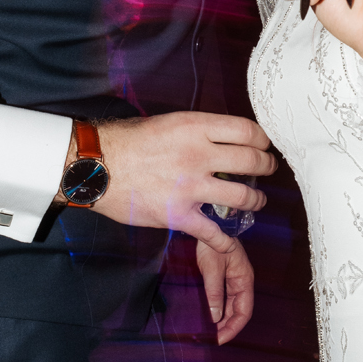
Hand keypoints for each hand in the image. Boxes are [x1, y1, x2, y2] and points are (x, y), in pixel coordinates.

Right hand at [97, 112, 273, 342]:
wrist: (95, 167)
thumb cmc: (125, 141)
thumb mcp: (167, 122)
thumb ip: (197, 130)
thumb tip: (223, 138)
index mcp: (195, 127)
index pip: (247, 130)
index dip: (263, 139)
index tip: (264, 144)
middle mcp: (198, 155)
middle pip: (251, 161)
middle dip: (266, 166)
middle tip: (268, 168)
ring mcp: (190, 187)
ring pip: (242, 195)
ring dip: (255, 199)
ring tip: (256, 199)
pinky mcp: (179, 215)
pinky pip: (214, 232)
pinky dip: (227, 239)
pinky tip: (232, 240)